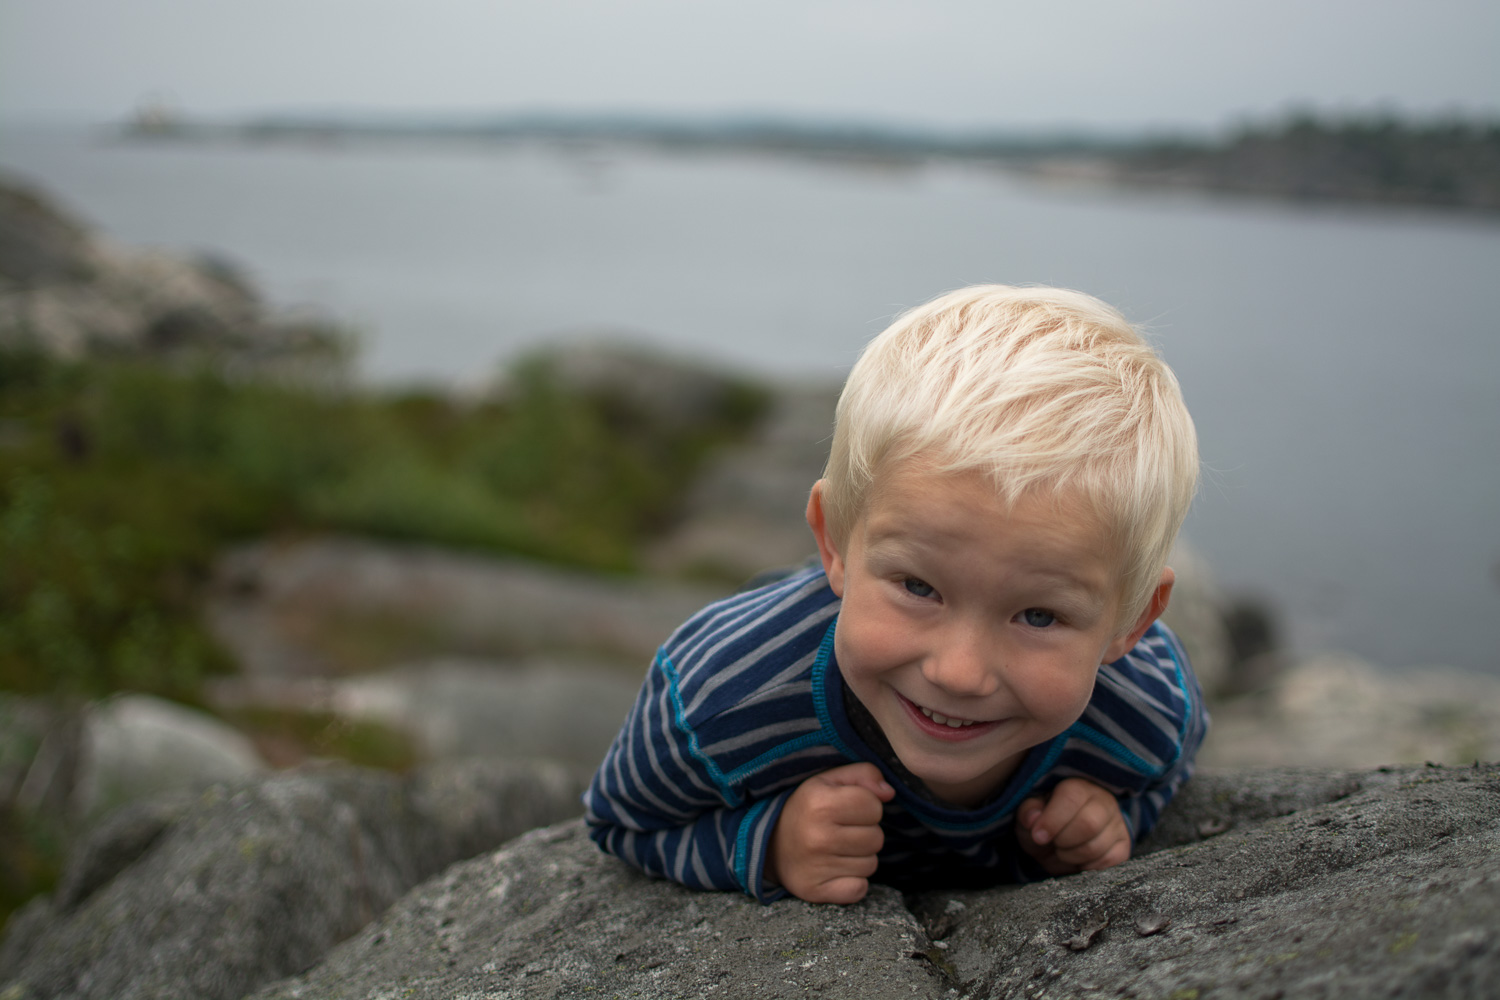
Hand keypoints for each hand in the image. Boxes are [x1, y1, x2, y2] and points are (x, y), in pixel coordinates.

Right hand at [766, 763, 894, 903]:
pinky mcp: (816, 891)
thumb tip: (888, 792)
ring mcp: (817, 867)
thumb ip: (862, 775)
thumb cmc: (806, 808)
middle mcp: (818, 836)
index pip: (874, 805)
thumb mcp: (828, 780)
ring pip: (871, 865)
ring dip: (860, 857)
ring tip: (837, 849)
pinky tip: (836, 870)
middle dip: (865, 832)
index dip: (866, 805)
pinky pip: (859, 889)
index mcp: (820, 803)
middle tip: (841, 830)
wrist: (769, 844)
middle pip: (876, 838)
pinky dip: (853, 882)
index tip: (848, 808)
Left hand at [1016, 777, 1130, 874]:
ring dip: (1071, 856)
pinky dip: (1086, 867)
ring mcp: (1117, 824)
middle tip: (1053, 843)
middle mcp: (1103, 801)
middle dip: (1063, 841)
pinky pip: (1108, 864)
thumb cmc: (1045, 821)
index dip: (1052, 820)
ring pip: (1096, 847)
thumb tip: (1032, 819)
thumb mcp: (1031, 812)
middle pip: (1088, 824)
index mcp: (1078, 786)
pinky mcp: (1123, 847)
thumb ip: (1028, 811)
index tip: (1038, 836)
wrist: (1062, 837)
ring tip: (1063, 850)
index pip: (1071, 798)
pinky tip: (1077, 859)